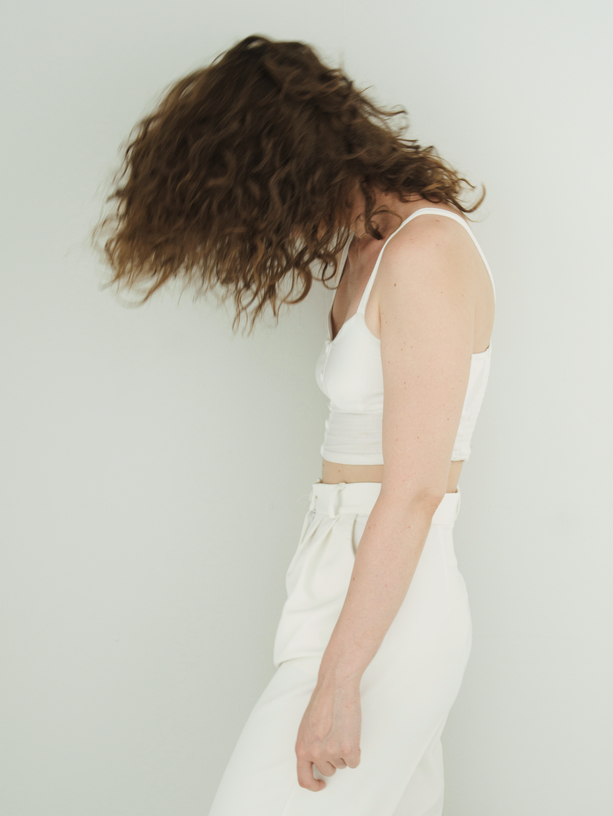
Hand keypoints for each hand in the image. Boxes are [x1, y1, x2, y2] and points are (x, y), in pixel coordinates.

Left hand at [294, 672, 361, 791]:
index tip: (322, 783)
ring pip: (343, 764)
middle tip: (336, 738)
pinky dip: (356, 751)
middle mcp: (314, 753)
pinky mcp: (348, 749)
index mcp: (301, 748)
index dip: (314, 785)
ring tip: (342, 731)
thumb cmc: (322, 702)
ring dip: (345, 752)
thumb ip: (309, 746)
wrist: (336, 687)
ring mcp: (331, 752)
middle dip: (334, 759)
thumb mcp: (306, 727)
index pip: (304, 780)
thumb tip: (315, 761)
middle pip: (329, 770)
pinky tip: (351, 734)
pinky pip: (354, 762)